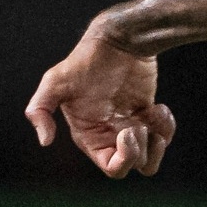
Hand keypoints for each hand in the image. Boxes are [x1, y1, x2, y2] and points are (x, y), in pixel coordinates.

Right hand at [25, 29, 175, 177]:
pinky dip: (166, 127)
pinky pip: (163, 136)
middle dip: (141, 149)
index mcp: (89, 135)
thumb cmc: (85, 60)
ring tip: (153, 115)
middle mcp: (109, 136)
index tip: (129, 132)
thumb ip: (40, 109)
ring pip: (151, 158)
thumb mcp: (55, 81)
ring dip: (158, 143)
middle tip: (138, 124)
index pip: (112, 167)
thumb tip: (44, 141)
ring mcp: (130, 126)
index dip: (124, 159)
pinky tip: (158, 107)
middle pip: (134, 165)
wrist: (117, 39)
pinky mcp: (147, 116)